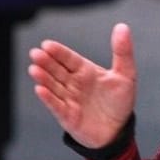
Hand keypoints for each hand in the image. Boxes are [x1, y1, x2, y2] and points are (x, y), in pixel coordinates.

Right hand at [28, 23, 138, 149]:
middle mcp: (73, 84)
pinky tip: (40, 89)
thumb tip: (122, 26)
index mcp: (85, 71)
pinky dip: (48, 98)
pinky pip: (56, 105)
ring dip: (43, 78)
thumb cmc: (120, 103)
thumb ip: (122, 51)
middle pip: (56, 70)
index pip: (68, 59)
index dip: (58, 52)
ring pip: (53, 86)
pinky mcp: (67, 116)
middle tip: (35, 53)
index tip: (47, 44)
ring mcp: (68, 100)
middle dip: (46, 62)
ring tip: (34, 69)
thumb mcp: (126, 74)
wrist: (117, 132)